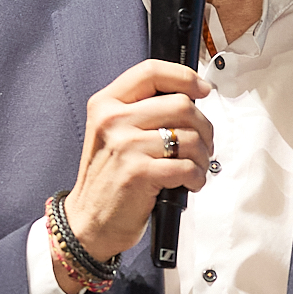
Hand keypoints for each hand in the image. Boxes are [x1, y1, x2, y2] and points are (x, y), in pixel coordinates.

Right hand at [57, 61, 213, 287]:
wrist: (89, 221)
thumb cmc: (109, 178)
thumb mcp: (114, 133)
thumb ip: (143, 110)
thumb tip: (190, 97)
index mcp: (106, 103)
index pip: (151, 71)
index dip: (185, 77)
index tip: (203, 90)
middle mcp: (113, 119)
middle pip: (181, 104)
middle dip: (203, 127)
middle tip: (202, 145)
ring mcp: (125, 146)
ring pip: (190, 137)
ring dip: (202, 157)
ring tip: (193, 168)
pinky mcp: (138, 173)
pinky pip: (187, 166)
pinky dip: (197, 177)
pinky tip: (189, 183)